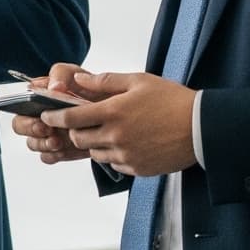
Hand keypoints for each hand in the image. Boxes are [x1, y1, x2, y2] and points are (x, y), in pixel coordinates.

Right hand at [9, 62, 97, 163]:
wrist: (113, 112)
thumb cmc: (90, 89)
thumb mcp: (77, 74)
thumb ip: (62, 74)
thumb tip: (54, 88)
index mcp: (37, 96)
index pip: (19, 103)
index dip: (25, 110)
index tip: (41, 116)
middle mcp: (38, 115)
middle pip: (19, 126)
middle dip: (31, 129)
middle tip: (47, 130)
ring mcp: (47, 134)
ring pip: (32, 143)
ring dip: (42, 144)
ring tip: (58, 142)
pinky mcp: (58, 149)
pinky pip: (47, 157)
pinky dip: (54, 155)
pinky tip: (64, 149)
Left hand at [54, 67, 197, 176]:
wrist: (202, 128)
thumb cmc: (172, 100)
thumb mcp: (139, 81)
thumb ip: (105, 81)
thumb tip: (77, 80)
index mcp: (113, 112)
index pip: (71, 118)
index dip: (55, 117)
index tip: (47, 115)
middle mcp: (116, 137)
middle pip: (78, 138)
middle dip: (75, 130)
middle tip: (83, 121)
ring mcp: (126, 155)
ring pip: (95, 153)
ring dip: (95, 143)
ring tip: (112, 131)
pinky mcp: (137, 169)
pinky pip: (114, 164)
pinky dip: (114, 155)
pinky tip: (129, 142)